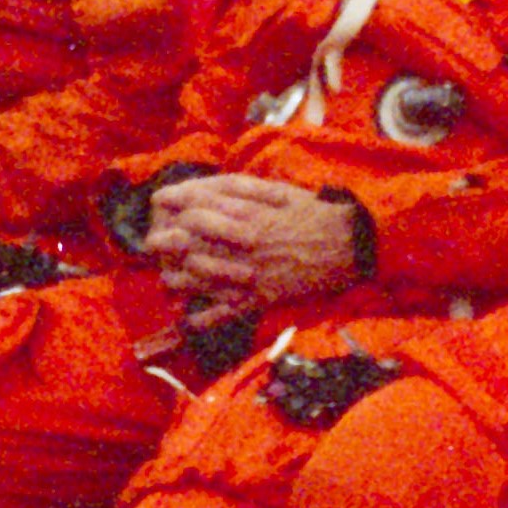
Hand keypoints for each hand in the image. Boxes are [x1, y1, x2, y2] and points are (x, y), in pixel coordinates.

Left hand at [140, 172, 363, 320]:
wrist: (350, 246)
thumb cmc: (314, 215)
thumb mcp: (280, 191)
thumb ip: (242, 190)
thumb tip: (205, 188)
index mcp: (248, 216)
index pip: (193, 210)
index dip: (172, 204)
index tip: (162, 202)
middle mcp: (242, 246)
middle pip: (185, 245)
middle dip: (164, 242)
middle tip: (156, 243)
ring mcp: (250, 274)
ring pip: (196, 281)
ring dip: (175, 280)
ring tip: (169, 279)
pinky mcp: (261, 298)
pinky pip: (224, 313)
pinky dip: (202, 319)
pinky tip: (187, 317)